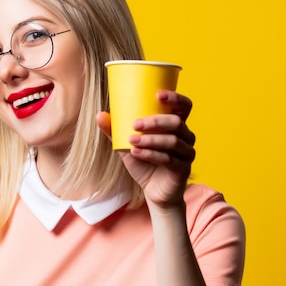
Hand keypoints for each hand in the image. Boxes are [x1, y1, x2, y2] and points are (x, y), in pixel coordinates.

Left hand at [96, 90, 195, 208]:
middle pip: (177, 122)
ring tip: (132, 140)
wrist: (152, 191)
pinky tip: (136, 153)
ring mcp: (186, 153)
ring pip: (173, 141)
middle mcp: (186, 137)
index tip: (158, 94)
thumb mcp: (127, 145)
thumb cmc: (144, 163)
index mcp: (176, 126)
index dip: (175, 98)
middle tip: (135, 124)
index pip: (184, 107)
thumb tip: (99, 115)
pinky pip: (168, 159)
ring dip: (151, 140)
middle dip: (155, 121)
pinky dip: (150, 154)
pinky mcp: (182, 169)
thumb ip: (116, 131)